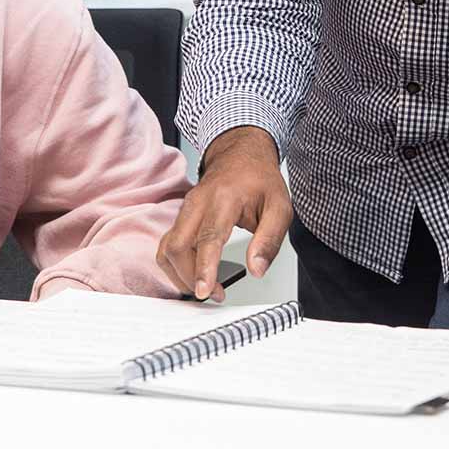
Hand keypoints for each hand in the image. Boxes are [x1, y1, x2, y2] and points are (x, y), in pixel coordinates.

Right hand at [157, 126, 291, 300]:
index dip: (203, 268)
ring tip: (204, 287)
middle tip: (214, 294)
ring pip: (168, 247)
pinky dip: (174, 264)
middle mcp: (198, 202)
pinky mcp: (181, 215)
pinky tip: (191, 274)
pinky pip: (168, 243)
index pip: (208, 237)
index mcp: (224, 198)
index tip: (205, 290)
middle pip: (178, 245)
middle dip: (189, 277)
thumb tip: (256, 269)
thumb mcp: (280, 207)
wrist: (242, 154)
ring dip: (180, 274)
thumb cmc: (260, 180)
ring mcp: (186, 208)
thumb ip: (270, 239)